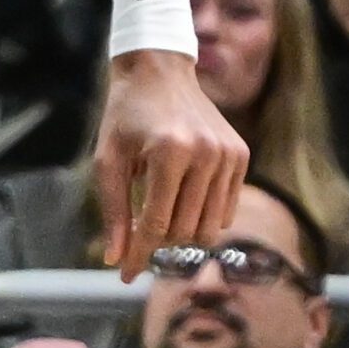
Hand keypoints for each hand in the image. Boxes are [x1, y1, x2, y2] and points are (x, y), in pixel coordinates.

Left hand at [93, 48, 249, 279]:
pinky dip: (203, 214)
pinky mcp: (241, 155)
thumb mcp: (108, 160)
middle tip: (140, 223)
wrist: (159, 71)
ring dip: (182, 230)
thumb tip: (118, 262)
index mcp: (169, 151)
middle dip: (158, 239)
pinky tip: (184, 193)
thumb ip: (113, 211)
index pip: (156, 224)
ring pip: (209, 228)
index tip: (126, 276)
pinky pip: (226, 210)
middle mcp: (205, 153)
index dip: (139, 255)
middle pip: (184, 231)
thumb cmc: (126, 116)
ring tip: (162, 207)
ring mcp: (228, 154)